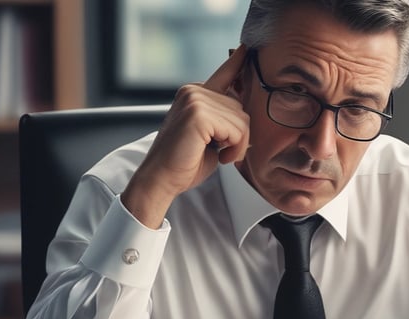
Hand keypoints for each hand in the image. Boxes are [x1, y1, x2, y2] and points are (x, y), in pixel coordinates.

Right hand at [122, 44, 250, 227]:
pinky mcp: (198, 114)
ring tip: (221, 155)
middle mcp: (194, 91)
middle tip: (224, 152)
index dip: (237, 62)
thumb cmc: (186, 162)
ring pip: (242, 120)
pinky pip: (237, 130)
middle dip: (240, 136)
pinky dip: (235, 149)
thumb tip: (246, 112)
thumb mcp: (211, 135)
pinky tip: (220, 157)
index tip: (247, 48)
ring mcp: (195, 100)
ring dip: (238, 145)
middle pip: (241, 107)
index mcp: (195, 93)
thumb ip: (225, 119)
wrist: (162, 179)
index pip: (224, 74)